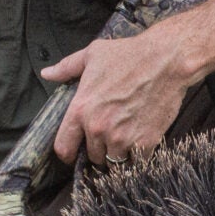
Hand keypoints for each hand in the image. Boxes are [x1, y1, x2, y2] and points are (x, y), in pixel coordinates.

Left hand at [42, 25, 198, 166]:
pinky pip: (137, 161)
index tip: (74, 153)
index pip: (64, 147)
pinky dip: (139, 155)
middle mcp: (99, 128)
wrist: (167, 60)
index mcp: (81, 109)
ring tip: (126, 138)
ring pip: (114, 161)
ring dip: (119, 153)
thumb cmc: (129, 54)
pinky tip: (142, 140)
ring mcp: (123, 138)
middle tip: (109, 135)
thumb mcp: (92, 55)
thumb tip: (47, 73)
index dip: (67, 153)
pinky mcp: (145, 142)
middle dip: (99, 148)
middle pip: (92, 156)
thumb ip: (66, 68)